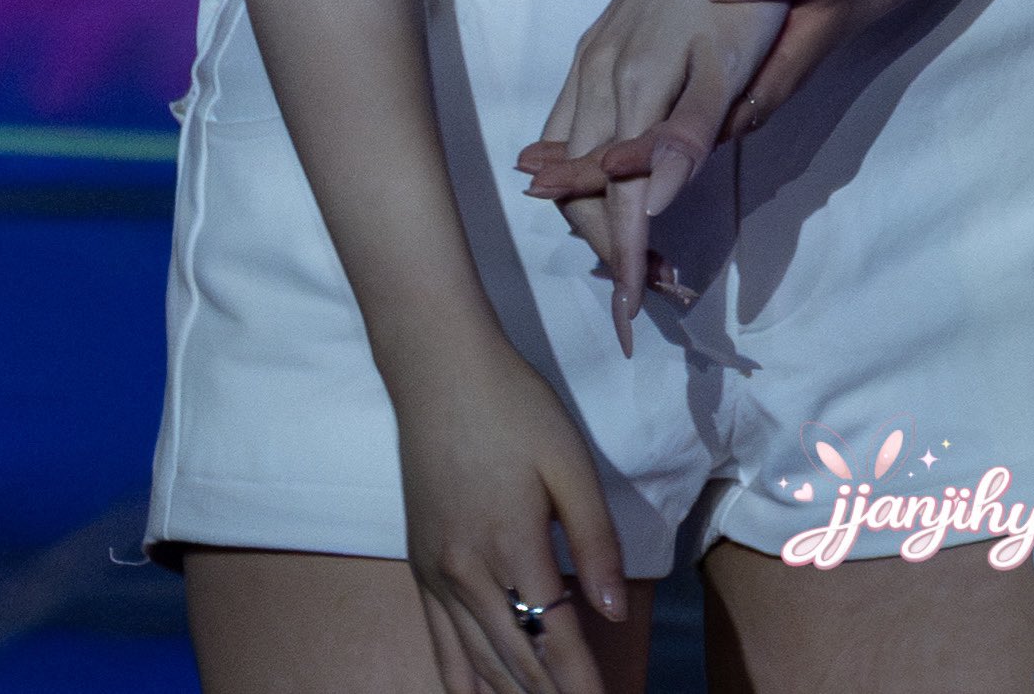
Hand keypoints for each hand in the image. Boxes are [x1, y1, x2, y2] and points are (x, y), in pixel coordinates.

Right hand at [393, 332, 626, 693]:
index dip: (581, 681)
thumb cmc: (514, 407)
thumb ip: (594, 539)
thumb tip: (614, 612)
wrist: (439, 372)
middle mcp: (468, 573)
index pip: (556, 636)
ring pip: (477, 659)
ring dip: (511, 693)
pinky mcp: (419, 568)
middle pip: (516, 657)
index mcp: (514, 545)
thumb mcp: (569, 461)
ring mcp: (438, 575)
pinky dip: (461, 679)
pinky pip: (439, 643)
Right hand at [519, 0, 877, 324]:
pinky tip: (605, 177)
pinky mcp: (601, 42)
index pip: (617, 197)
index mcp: (629, 87)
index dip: (625, 261)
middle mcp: (599, 73)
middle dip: (610, 245)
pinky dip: (584, 165)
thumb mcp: (732, 67)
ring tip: (638, 247)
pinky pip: (572, 120)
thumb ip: (689, 132)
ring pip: (569, 154)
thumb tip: (652, 202)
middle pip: (580, 185)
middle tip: (656, 286)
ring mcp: (595, 55)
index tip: (633, 318)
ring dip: (595, 209)